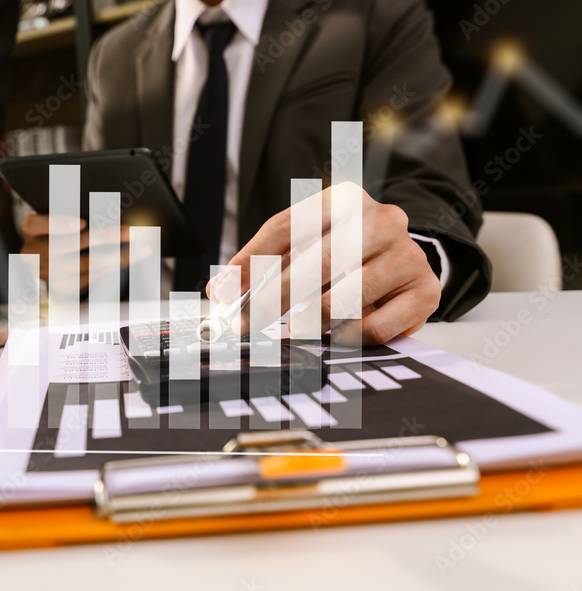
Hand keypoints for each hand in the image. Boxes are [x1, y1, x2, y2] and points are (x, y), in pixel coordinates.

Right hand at [19, 212, 129, 293]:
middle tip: (129, 232)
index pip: (37, 224)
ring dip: (118, 256)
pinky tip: (129, 259)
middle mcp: (34, 252)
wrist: (45, 260)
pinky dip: (113, 268)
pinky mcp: (62, 287)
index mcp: (30, 229)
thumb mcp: (55, 215)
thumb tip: (105, 207)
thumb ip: (70, 209)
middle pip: (71, 245)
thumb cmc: (56, 228)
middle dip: (104, 237)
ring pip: (87, 264)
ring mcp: (48, 273)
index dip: (58, 224)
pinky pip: (92, 278)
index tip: (81, 222)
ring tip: (140, 249)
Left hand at [211, 183, 440, 344]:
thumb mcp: (302, 246)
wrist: (401, 260)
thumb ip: (261, 264)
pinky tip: (337, 334)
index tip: (223, 293)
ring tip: (295, 329)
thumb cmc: (342, 252)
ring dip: (312, 320)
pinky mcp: (425, 289)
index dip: (250, 263)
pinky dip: (348, 337)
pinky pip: (376, 325)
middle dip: (274, 299)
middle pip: (316, 262)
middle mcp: (381, 219)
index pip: (287, 228)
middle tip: (248, 323)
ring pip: (346, 296)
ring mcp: (408, 253)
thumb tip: (219, 290)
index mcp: (344, 199)